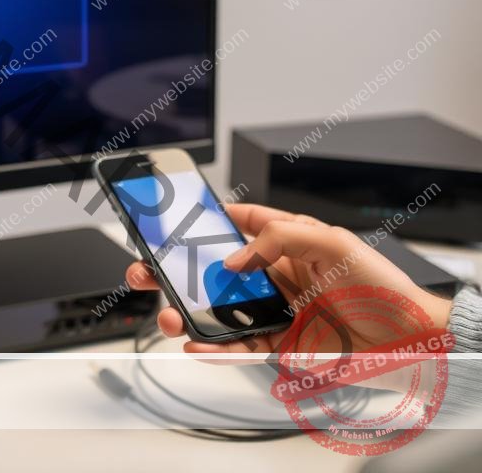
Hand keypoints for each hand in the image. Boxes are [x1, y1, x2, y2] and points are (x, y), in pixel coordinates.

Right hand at [126, 203, 452, 360]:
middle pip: (218, 267)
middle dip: (181, 268)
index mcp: (288, 240)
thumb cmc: (382, 285)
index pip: (240, 222)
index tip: (175, 219)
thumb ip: (280, 239)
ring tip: (170, 312)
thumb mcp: (334, 243)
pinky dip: (216, 344)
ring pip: (222, 307)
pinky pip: (240, 342)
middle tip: (150, 269)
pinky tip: (196, 340)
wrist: (413, 340)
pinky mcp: (281, 341)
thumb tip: (235, 258)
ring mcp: (277, 307)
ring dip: (191, 310)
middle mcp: (278, 272)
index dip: (207, 218)